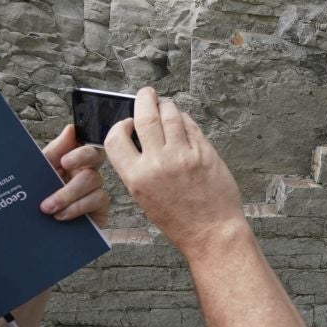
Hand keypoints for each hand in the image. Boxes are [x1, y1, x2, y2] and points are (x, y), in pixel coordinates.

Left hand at [39, 124, 109, 226]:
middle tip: (55, 185)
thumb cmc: (43, 197)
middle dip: (73, 173)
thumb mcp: (42, 172)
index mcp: (74, 160)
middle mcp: (88, 171)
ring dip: (69, 195)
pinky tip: (62, 216)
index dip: (80, 152)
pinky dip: (77, 208)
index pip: (86, 146)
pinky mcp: (101, 208)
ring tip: (49, 209)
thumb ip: (55, 152)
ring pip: (94, 181)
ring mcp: (96, 189)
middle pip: (94, 160)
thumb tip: (71, 129)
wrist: (41, 229)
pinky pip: (98, 200)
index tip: (65, 161)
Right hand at [104, 87, 245, 256]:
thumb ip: (138, 167)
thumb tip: (137, 137)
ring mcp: (183, 155)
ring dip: (166, 105)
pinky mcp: (205, 152)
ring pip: (170, 114)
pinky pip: (191, 125)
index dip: (120, 124)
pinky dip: (185, 119)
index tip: (127, 121)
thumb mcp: (145, 197)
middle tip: (146, 94)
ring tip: (166, 105)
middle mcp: (157, 163)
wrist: (211, 232)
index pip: (115, 137)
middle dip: (144, 98)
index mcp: (136, 177)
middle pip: (145, 115)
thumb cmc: (178, 219)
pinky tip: (183, 121)